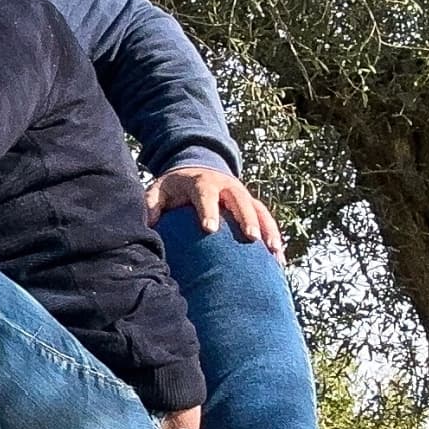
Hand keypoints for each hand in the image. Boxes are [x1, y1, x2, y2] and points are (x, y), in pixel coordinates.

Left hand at [145, 167, 284, 262]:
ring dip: (268, 229)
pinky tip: (279, 258)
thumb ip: (152, 204)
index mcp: (202, 182)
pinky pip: (266, 219)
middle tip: (251, 238)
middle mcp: (227, 186)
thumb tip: (150, 223)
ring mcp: (242, 194)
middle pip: (240, 200)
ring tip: (274, 250)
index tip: (210, 230)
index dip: (209, 211)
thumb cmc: (174, 187)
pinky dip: (273, 236)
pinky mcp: (251, 204)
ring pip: (259, 210)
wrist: (196, 169)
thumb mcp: (158, 190)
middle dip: (246, 218)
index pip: (205, 195)